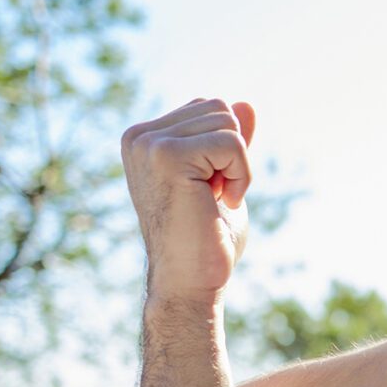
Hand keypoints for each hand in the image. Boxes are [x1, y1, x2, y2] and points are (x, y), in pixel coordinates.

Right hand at [120, 97, 255, 300]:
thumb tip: (246, 104)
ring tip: (216, 200)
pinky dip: (241, 175)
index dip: (227, 150)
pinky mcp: (166, 155)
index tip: (211, 189)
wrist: (190, 282)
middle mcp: (140, 136)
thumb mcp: (223, 179)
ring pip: (228, 122)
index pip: (210, 108)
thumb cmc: (207, 238)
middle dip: (234, 155)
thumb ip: (229, 142)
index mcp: (146, 138)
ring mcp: (149, 144)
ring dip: (238, 167)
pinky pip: (232, 143)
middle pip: (220, 109)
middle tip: (215, 197)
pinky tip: (223, 203)